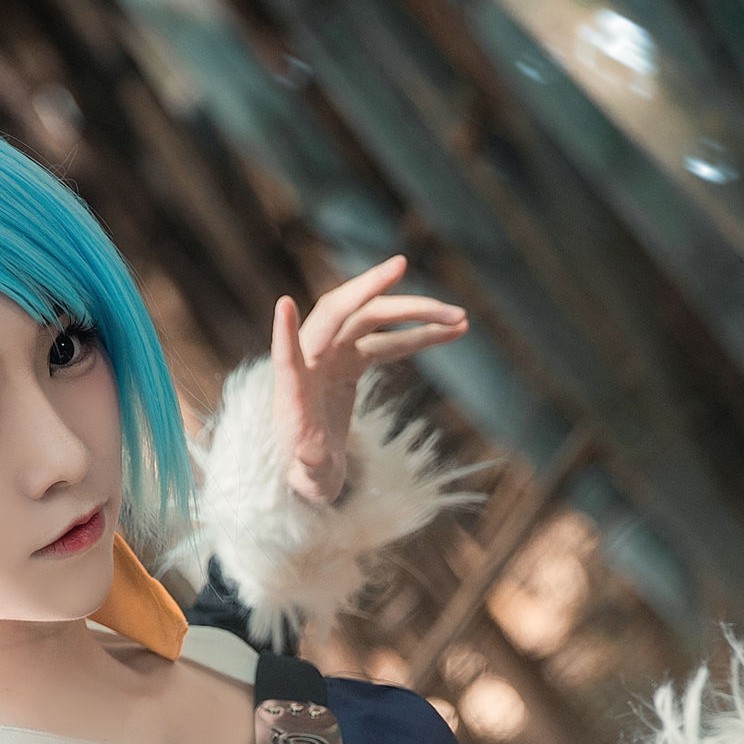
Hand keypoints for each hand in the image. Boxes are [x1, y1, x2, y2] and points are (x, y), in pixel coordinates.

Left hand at [272, 255, 467, 502]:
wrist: (313, 465)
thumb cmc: (307, 472)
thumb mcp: (310, 477)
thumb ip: (310, 467)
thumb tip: (310, 457)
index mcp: (293, 391)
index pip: (285, 357)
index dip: (284, 333)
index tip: (283, 304)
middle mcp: (310, 361)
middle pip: (337, 315)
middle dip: (367, 289)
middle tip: (400, 266)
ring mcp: (332, 354)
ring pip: (372, 319)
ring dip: (413, 314)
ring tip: (460, 319)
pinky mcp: (351, 359)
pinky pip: (387, 338)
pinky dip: (417, 334)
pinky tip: (452, 331)